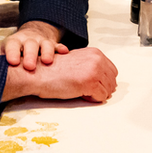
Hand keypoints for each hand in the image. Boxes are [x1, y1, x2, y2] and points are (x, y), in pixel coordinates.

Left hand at [1, 20, 65, 69]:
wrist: (32, 34)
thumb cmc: (16, 48)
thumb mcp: (4, 51)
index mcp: (14, 42)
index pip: (12, 45)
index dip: (12, 53)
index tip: (12, 62)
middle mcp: (28, 40)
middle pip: (30, 45)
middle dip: (30, 55)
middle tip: (30, 66)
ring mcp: (42, 41)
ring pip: (45, 44)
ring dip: (47, 52)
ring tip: (48, 61)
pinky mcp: (53, 44)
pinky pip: (58, 45)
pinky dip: (61, 48)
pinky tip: (64, 52)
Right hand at [2, 47, 118, 102]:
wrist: (39, 73)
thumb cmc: (53, 69)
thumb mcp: (77, 61)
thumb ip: (91, 65)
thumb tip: (104, 78)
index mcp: (95, 53)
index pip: (112, 70)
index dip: (104, 81)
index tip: (94, 85)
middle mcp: (97, 59)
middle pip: (112, 80)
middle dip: (103, 88)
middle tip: (89, 91)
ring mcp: (94, 71)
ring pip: (109, 89)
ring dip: (98, 94)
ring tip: (83, 92)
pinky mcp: (89, 83)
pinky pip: (101, 97)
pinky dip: (93, 99)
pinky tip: (82, 95)